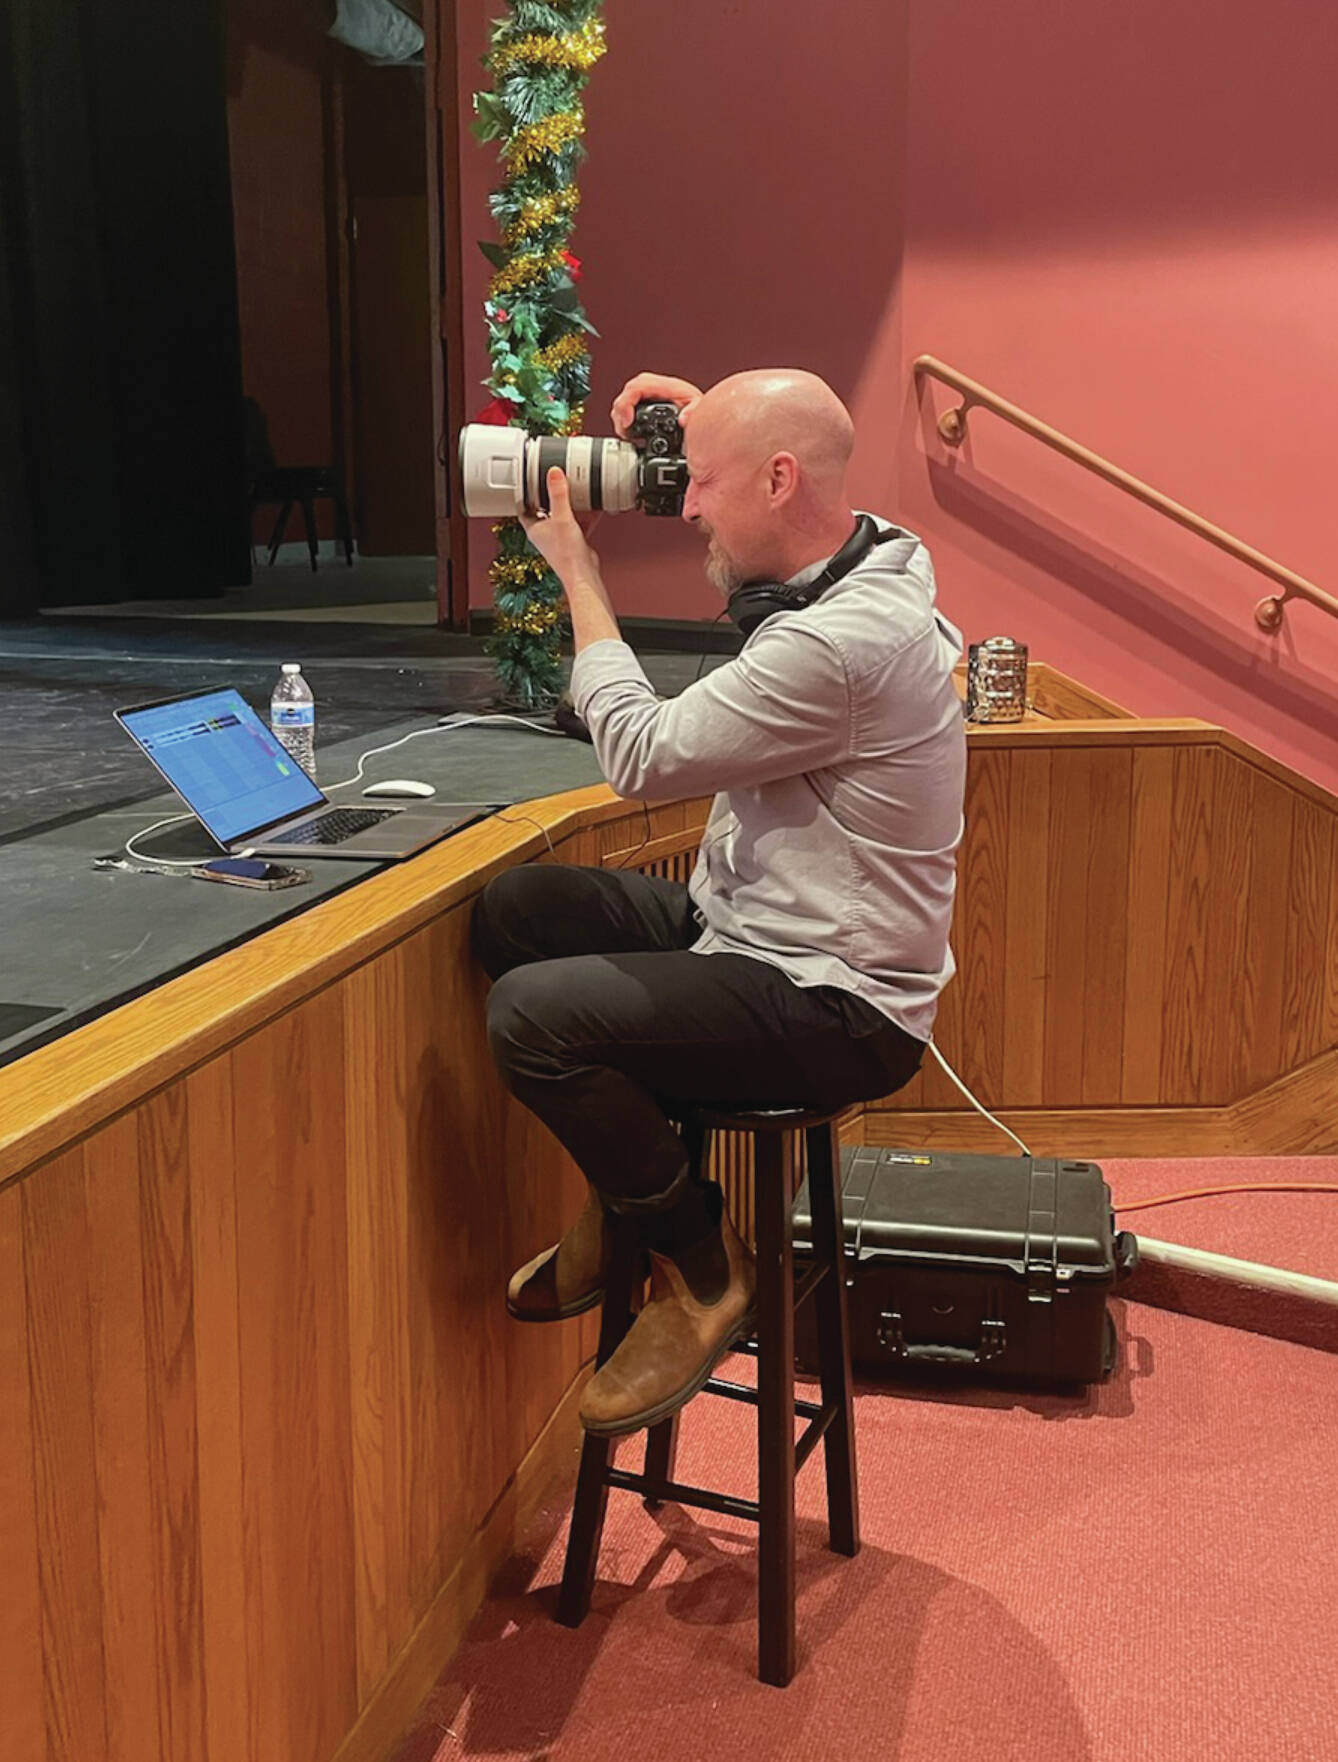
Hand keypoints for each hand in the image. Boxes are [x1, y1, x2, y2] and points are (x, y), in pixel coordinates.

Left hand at [518, 468, 602, 584]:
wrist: (583, 574)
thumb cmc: (567, 554)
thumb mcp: (562, 517)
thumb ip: (558, 494)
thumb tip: (554, 474)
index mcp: (534, 528)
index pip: (523, 507)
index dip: (525, 494)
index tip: (530, 481)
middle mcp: (544, 534)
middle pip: (543, 510)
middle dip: (549, 497)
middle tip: (555, 483)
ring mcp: (558, 538)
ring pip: (560, 516)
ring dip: (567, 505)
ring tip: (574, 492)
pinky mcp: (572, 542)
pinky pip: (575, 524)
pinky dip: (582, 516)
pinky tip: (591, 508)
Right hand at [610, 371, 703, 438]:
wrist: (700, 408)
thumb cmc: (697, 406)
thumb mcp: (699, 406)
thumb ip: (693, 411)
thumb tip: (683, 419)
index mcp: (664, 385)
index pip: (637, 387)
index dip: (627, 403)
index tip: (627, 421)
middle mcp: (653, 387)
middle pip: (626, 393)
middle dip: (621, 414)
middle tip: (626, 431)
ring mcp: (646, 394)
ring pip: (623, 400)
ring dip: (621, 418)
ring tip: (628, 434)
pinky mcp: (643, 401)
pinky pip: (626, 406)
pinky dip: (624, 419)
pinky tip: (630, 431)